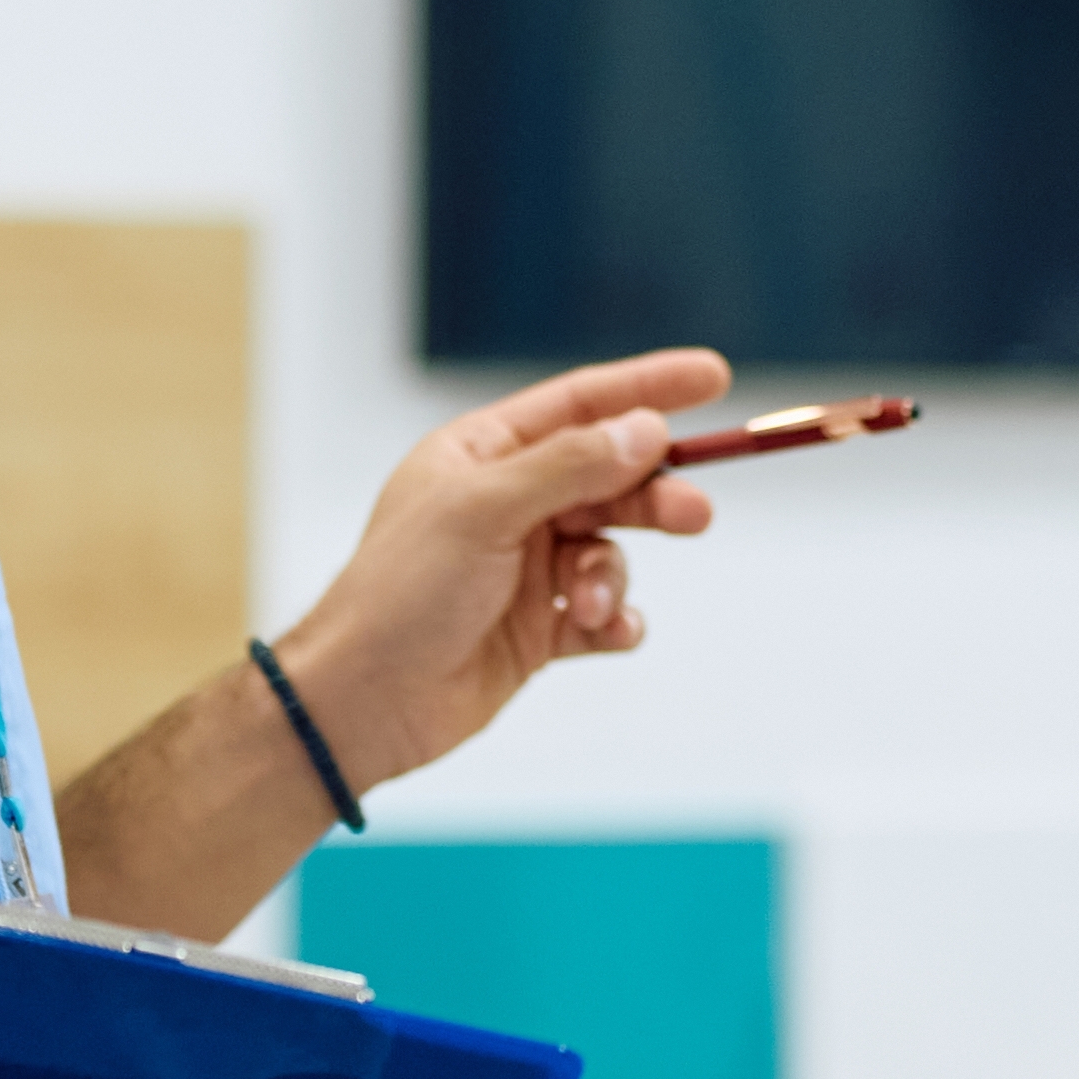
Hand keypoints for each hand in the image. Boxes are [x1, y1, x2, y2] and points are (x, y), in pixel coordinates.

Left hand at [265, 351, 731, 795]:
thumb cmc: (401, 593)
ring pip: (609, 549)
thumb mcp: (483, 511)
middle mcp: (507, 503)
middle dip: (653, 496)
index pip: (580, 405)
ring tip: (588, 603)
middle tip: (695, 514)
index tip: (713, 375)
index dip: (648, 388)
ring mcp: (524, 566)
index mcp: (483, 454)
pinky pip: (603, 611)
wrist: (365, 703)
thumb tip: (646, 429)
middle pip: (609, 479)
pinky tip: (601, 631)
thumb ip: (570, 466)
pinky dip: (611, 619)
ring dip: (610, 575)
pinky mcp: (537, 627)